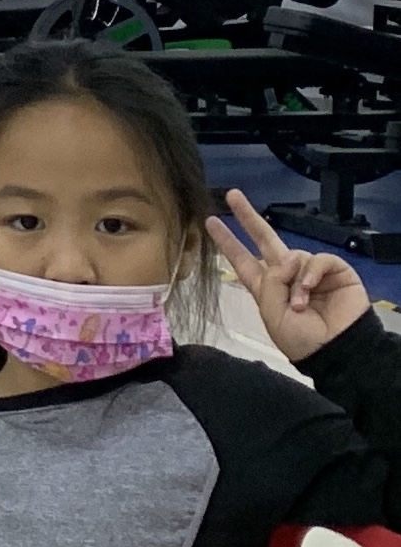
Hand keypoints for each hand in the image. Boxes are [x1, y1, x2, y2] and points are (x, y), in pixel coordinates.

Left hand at [210, 189, 373, 363]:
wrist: (337, 351)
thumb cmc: (301, 340)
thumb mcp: (272, 313)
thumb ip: (271, 283)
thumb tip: (286, 259)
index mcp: (266, 288)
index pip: (242, 260)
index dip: (227, 242)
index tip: (210, 222)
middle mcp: (287, 276)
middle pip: (264, 240)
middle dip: (248, 218)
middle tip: (232, 195)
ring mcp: (311, 272)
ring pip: (294, 255)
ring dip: (294, 279)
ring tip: (300, 304)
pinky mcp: (335, 271)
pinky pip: (319, 259)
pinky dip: (313, 272)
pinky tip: (311, 288)